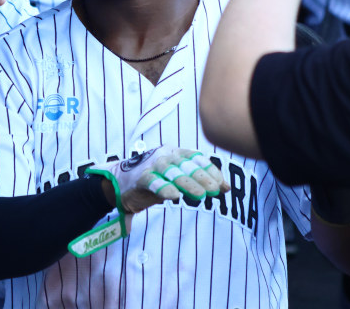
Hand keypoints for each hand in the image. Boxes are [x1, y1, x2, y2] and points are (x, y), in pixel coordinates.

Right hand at [94, 146, 229, 213]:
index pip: (197, 158)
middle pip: (187, 165)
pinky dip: (165, 188)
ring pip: (173, 173)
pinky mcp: (140, 178)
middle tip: (214, 190)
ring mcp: (152, 165)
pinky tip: (175, 196)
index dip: (210, 171)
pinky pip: (154, 182)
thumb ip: (201, 181)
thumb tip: (226, 187)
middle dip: (202, 178)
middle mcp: (165, 155)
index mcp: (176, 153)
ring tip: (201, 196)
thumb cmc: (157, 180)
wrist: (123, 183)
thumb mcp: (179, 179)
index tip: (222, 184)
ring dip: (188, 184)